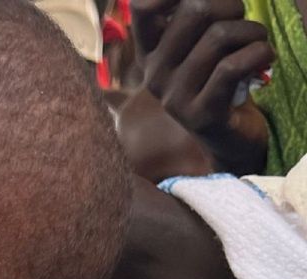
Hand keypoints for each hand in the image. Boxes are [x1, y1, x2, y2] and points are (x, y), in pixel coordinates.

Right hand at [133, 0, 273, 174]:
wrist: (230, 135)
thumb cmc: (220, 79)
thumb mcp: (201, 45)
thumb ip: (198, 16)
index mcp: (149, 52)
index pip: (142, 6)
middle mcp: (154, 73)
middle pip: (195, 9)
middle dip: (232, 6)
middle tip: (242, 23)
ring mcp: (174, 96)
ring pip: (220, 36)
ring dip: (253, 32)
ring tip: (258, 43)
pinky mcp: (200, 114)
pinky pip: (233, 66)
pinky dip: (259, 53)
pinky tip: (265, 58)